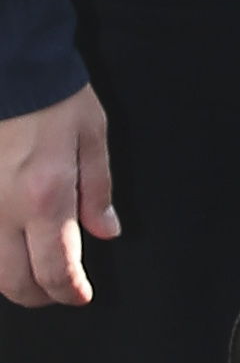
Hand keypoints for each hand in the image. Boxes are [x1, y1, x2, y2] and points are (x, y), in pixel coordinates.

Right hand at [0, 84, 117, 307]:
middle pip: (15, 281)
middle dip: (41, 296)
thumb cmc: (54, 94)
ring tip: (36, 276)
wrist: (11, 65)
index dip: (69, 292)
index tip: (81, 295)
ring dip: (13, 282)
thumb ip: (98, 190)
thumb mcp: (92, 135)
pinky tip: (11, 249)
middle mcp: (6, 208)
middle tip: (60, 292)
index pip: (56, 268)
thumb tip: (106, 231)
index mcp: (46, 195)